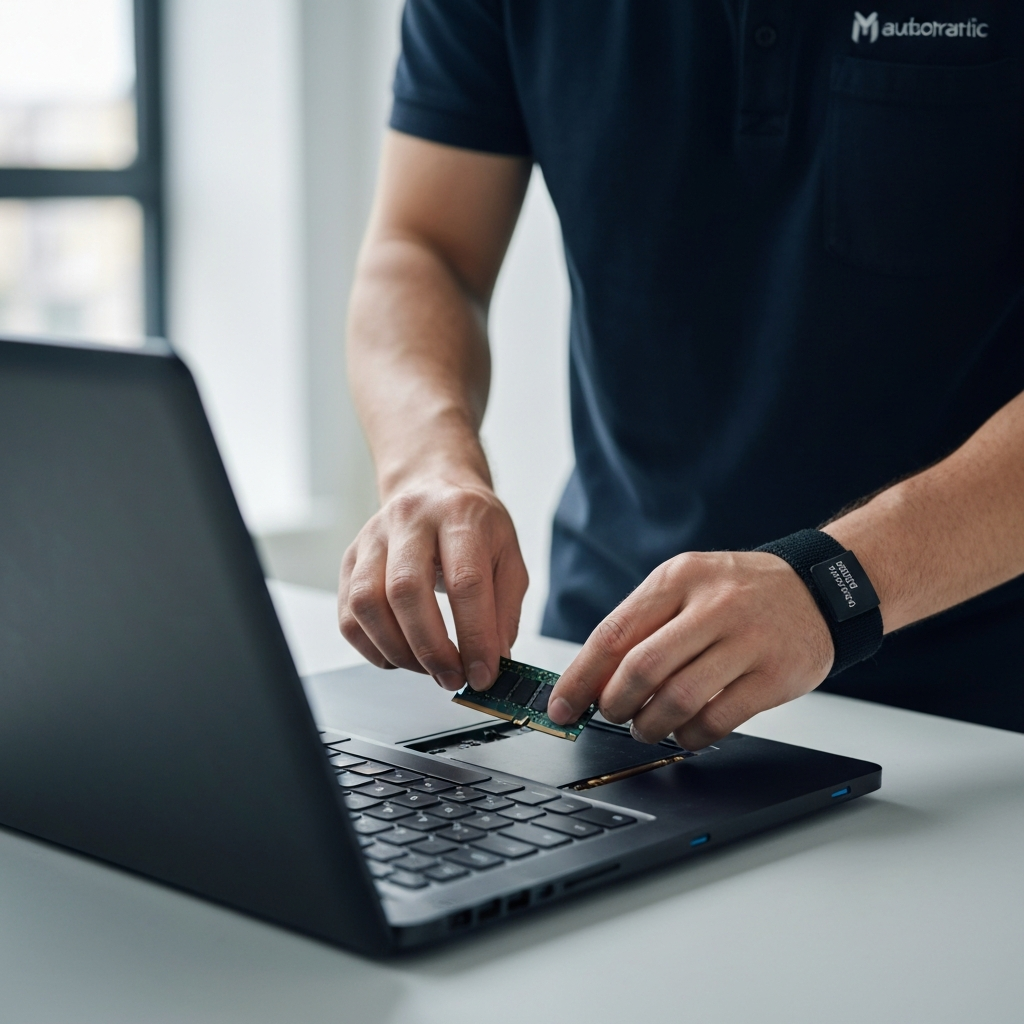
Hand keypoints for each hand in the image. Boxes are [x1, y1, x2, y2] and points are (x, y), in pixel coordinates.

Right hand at [338, 477, 527, 691]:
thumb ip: (505, 610)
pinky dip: (372, 647)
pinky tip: (399, 654)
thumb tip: (493, 661)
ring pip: (367, 604)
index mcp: (458, 516)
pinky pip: (348, 615)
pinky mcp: (350, 559)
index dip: (474, 636)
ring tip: (426, 668)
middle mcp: (409, 520)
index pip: (464, 582)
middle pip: (406, 591)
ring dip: (398, 651)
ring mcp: (372, 538)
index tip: (483, 672)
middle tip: (452, 677)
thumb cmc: (473, 524)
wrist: (433, 486)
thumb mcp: (508, 557)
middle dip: (430, 648)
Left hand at [547, 550, 833, 748]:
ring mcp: (747, 641)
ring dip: (650, 725)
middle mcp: (712, 605)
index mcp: (678, 579)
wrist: (819, 590)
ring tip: (646, 727)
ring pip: (678, 698)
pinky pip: (718, 720)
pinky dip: (691, 736)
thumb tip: (591, 678)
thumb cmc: (738, 592)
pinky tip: (685, 732)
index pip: (614, 633)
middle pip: (642, 669)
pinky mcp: (774, 676)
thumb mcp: (686, 585)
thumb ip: (642, 624)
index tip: (561, 706)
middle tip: (610, 715)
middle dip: (614, 704)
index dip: (581, 677)